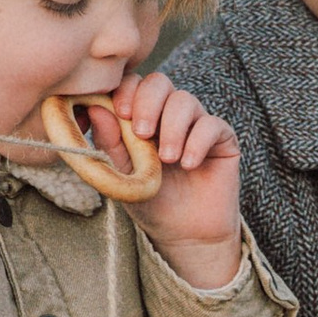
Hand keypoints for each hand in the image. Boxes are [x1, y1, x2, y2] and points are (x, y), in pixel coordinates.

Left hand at [115, 74, 243, 288]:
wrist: (185, 234)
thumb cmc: (151, 202)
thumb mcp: (124, 174)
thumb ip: (110, 142)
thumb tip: (95, 107)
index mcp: (142, 116)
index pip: (134, 84)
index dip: (127, 90)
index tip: (121, 112)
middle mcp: (169, 114)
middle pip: (160, 82)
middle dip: (148, 102)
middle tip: (142, 133)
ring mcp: (197, 124)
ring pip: (186, 100)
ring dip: (173, 128)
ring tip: (166, 160)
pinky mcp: (222, 139)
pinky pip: (212, 125)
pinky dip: (197, 142)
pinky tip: (188, 165)